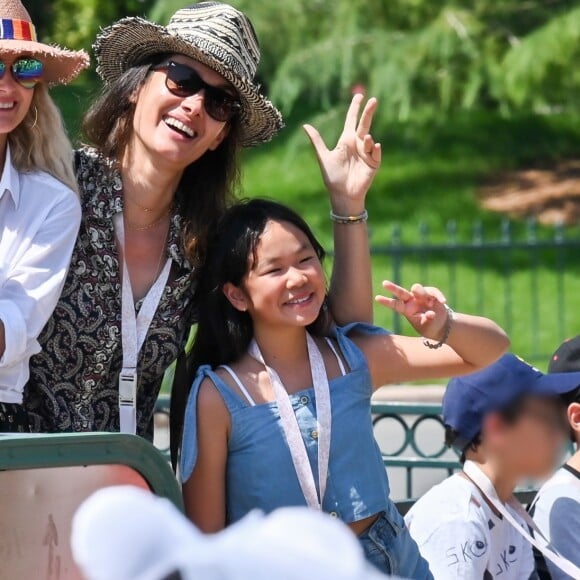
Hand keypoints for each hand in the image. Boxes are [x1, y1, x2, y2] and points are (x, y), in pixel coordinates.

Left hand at [303, 94, 380, 213]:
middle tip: (373, 99)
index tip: (359, 96)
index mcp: (346, 141)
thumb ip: (316, 141)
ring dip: (367, 138)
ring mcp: (366, 154)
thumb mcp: (323, 157)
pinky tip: (374, 146)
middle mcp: (357, 145)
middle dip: (368, 112)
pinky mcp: (373, 163)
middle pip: (364, 124)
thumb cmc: (332, 177)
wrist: (342, 195)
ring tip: (364, 139)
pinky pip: (376, 152)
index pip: (351, 121)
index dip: (355, 108)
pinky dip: (375, 148)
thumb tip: (305, 125)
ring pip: (369, 139)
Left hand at [376, 280, 448, 339]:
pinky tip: (443, 301)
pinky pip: (433, 291)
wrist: (442, 325)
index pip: (395, 305)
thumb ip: (427, 321)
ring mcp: (421, 296)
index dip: (386, 301)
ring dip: (422, 293)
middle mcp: (412, 301)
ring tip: (432, 303)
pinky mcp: (432, 294)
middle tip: (384, 283)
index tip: (377, 298)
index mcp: (407, 310)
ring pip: (417, 289)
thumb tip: (430, 313)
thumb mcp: (427, 327)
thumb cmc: (430, 327)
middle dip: (393, 288)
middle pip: (401, 292)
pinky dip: (438, 295)